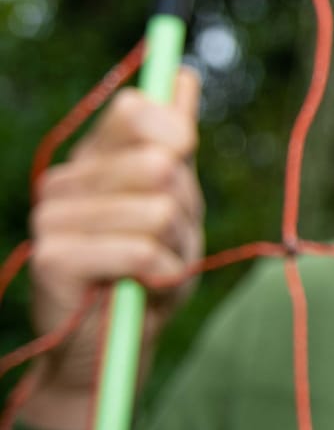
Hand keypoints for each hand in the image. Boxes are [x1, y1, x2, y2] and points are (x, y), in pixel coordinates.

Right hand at [20, 69, 204, 429]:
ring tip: (152, 272)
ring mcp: (52, 216)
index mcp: (93, 160)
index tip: (182, 163)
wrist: (114, 353)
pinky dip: (161, 275)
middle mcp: (65, 181)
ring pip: (159, 209)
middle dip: (186, 212)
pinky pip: (142, 249)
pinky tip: (140, 289)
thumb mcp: (177, 207)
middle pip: (162, 163)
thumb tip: (184, 76)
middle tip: (166, 244)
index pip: (136, 110)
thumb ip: (176, 144)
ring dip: (175, 250)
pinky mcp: (52, 257)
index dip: (174, 134)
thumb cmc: (148, 277)